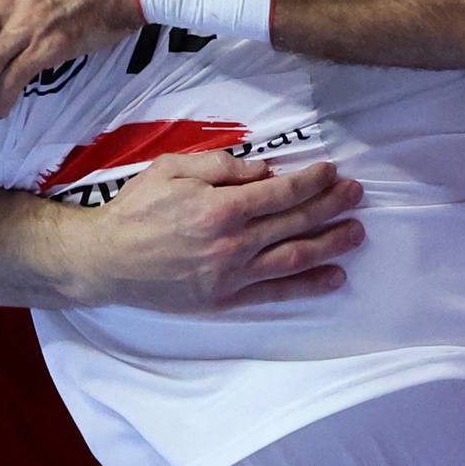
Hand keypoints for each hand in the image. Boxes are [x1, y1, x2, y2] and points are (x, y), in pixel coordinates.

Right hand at [82, 152, 363, 309]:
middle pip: (295, 222)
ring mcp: (232, 275)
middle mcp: (233, 242)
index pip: (282, 192)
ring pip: (295, 258)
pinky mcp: (226, 299)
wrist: (106, 260)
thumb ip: (220, 166)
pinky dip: (308, 286)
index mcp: (221, 206)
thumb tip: (264, 170)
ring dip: (331, 244)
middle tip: (358, 194)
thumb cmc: (136, 209)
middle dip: (332, 206)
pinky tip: (334, 276)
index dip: (312, 181)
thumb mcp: (171, 168)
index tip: (332, 172)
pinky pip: (276, 293)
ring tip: (357, 232)